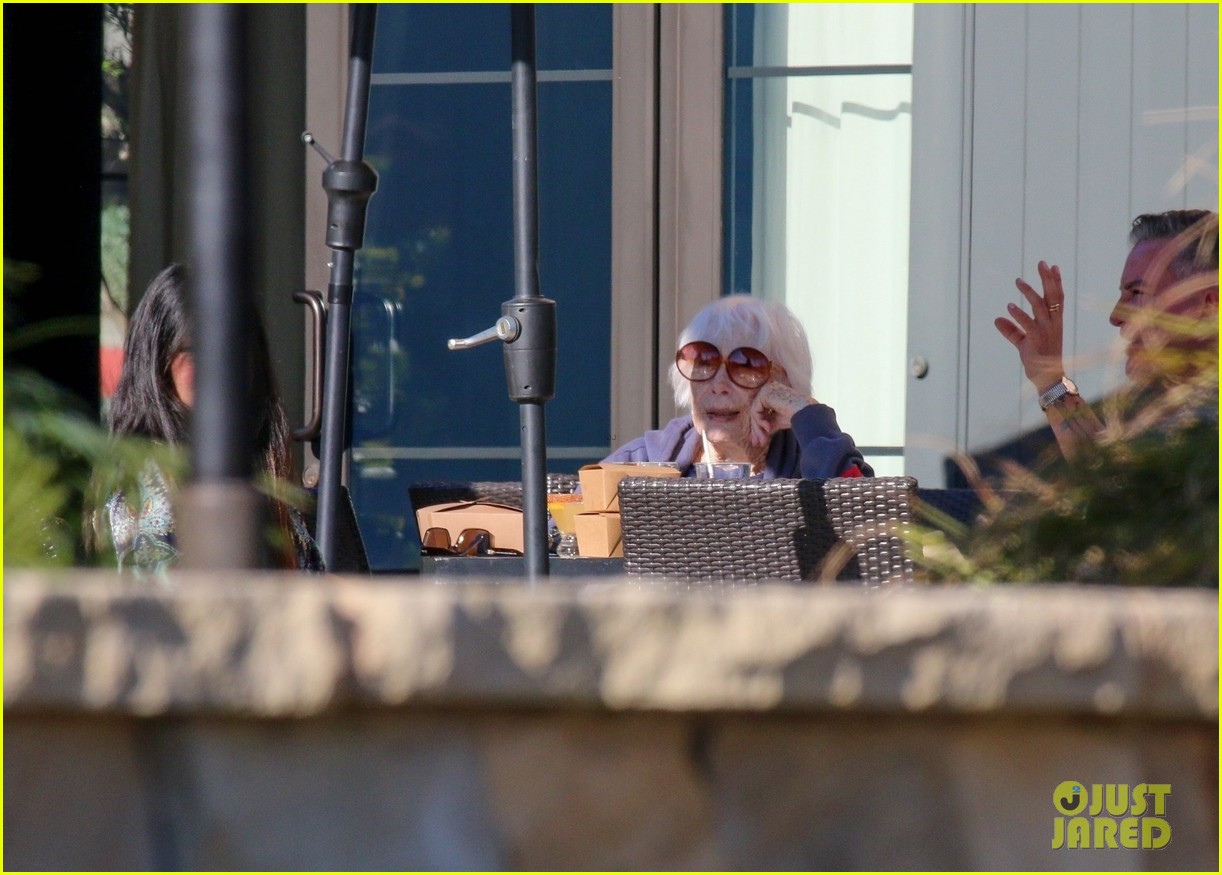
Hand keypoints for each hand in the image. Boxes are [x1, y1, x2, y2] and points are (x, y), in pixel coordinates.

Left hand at [749, 368, 814, 447]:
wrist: (806, 412)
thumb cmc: (796, 416)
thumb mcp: (777, 421)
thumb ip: (766, 424)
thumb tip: (756, 436)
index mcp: (772, 393)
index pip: (760, 410)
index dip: (758, 426)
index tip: (759, 441)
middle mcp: (768, 389)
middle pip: (756, 411)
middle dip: (757, 429)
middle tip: (758, 443)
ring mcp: (766, 389)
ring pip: (755, 411)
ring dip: (758, 427)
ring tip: (763, 439)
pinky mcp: (765, 393)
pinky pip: (756, 410)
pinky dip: (759, 421)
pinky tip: (767, 428)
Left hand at [993, 260, 1066, 390]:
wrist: (1048, 378)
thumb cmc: (1039, 358)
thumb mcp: (1024, 341)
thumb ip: (1012, 329)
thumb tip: (997, 318)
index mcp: (1055, 321)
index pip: (1058, 297)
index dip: (1056, 281)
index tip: (1053, 266)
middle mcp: (1054, 323)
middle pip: (1053, 296)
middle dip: (1048, 278)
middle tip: (1041, 262)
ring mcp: (1047, 331)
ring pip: (1040, 306)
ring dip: (1029, 292)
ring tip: (1017, 280)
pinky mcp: (1037, 340)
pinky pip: (1028, 324)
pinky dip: (1019, 315)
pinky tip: (1009, 306)